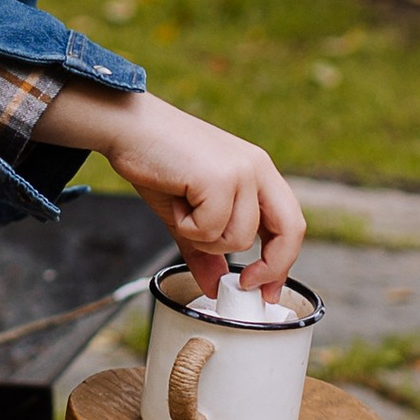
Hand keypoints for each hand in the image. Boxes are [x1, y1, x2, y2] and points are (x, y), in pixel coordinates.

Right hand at [40, 88, 304, 300]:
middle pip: (290, 230)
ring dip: (205, 238)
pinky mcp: (219, 177)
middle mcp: (257, 168)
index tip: (265, 291)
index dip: (283, 262)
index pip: (291, 223)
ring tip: (184, 209)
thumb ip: (205, 249)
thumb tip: (215, 287)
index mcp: (258, 172)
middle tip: (242, 284)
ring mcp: (241, 171)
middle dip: (271, 267)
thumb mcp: (187, 214)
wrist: (129, 127)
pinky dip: (188, 227)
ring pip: (239, 239)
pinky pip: (211, 229)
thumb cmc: (157, 164)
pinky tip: (176, 201)